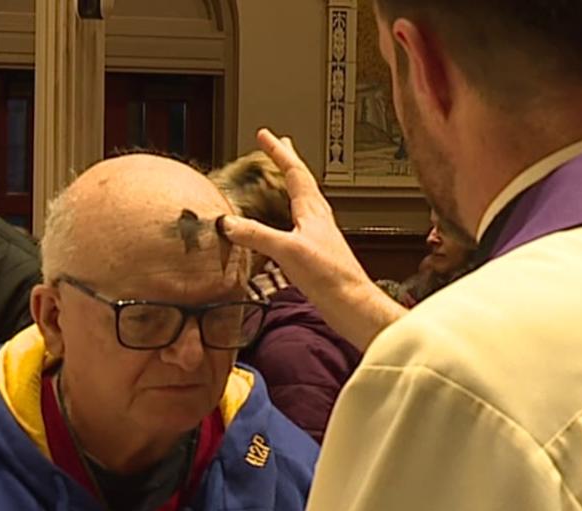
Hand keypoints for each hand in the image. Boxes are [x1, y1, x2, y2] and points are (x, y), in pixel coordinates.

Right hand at [217, 129, 406, 348]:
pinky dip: (290, 213)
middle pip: (303, 181)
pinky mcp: (319, 253)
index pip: (293, 172)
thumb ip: (257, 235)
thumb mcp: (287, 251)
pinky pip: (302, 223)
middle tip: (280, 145)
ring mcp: (320, 236)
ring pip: (304, 200)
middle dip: (289, 161)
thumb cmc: (330, 277)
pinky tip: (287, 225)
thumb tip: (229, 222)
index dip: (278, 152)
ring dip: (291, 185)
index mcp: (312, 211)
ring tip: (282, 178)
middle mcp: (318, 219)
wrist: (352, 304)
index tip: (265, 135)